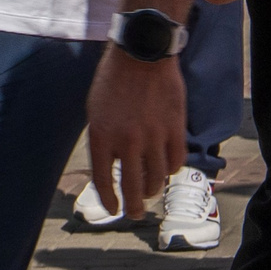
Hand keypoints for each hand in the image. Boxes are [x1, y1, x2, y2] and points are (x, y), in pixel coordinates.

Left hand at [84, 44, 185, 216]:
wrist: (141, 56)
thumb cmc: (113, 81)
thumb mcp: (95, 111)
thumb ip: (103, 140)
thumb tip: (110, 166)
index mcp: (101, 136)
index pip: (103, 179)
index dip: (108, 199)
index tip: (113, 210)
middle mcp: (126, 141)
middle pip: (132, 187)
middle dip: (133, 206)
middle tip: (135, 213)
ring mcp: (153, 137)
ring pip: (156, 178)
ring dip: (152, 189)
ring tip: (149, 192)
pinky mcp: (175, 130)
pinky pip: (175, 162)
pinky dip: (170, 169)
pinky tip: (165, 170)